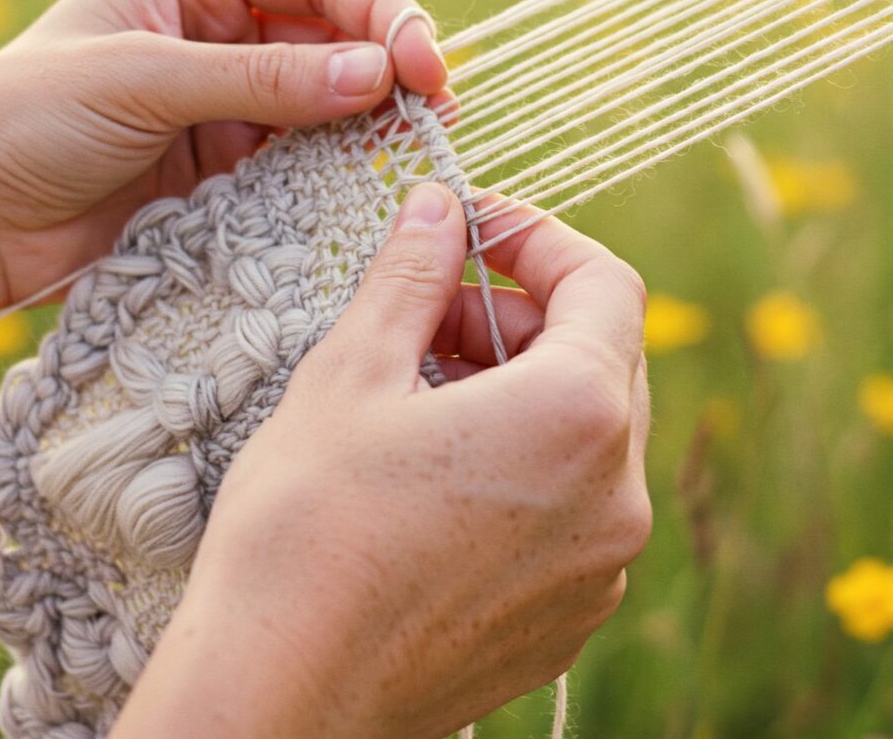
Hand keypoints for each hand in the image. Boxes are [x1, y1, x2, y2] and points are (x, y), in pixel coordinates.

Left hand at [0, 0, 445, 388]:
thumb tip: (377, 75)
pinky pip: (304, 158)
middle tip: (436, 117)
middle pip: (336, 34)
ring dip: (372, 125)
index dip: (381, 12)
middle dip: (389, 68)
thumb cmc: (28, 120)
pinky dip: (338, 171)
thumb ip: (262, 77)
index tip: (423, 67)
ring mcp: (232, 98)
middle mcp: (222, 27)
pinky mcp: (231, 162)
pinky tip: (365, 188)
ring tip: (415, 155)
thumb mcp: (144, 80)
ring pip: (329, 100)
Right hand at [114, 185, 650, 738]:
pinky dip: (521, 455)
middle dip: (521, 314)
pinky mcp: (567, 615)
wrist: (279, 699)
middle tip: (431, 309)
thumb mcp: (352, 372)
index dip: (539, 240)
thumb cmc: (304, 529)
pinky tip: (436, 465)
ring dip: (518, 383)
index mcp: (576, 416)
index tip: (474, 231)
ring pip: (585, 430)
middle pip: (600, 354)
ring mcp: (600, 566)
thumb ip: (412, 274)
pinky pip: (571, 501)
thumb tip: (437, 206)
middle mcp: (615, 495)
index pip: (605, 282)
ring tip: (421, 385)